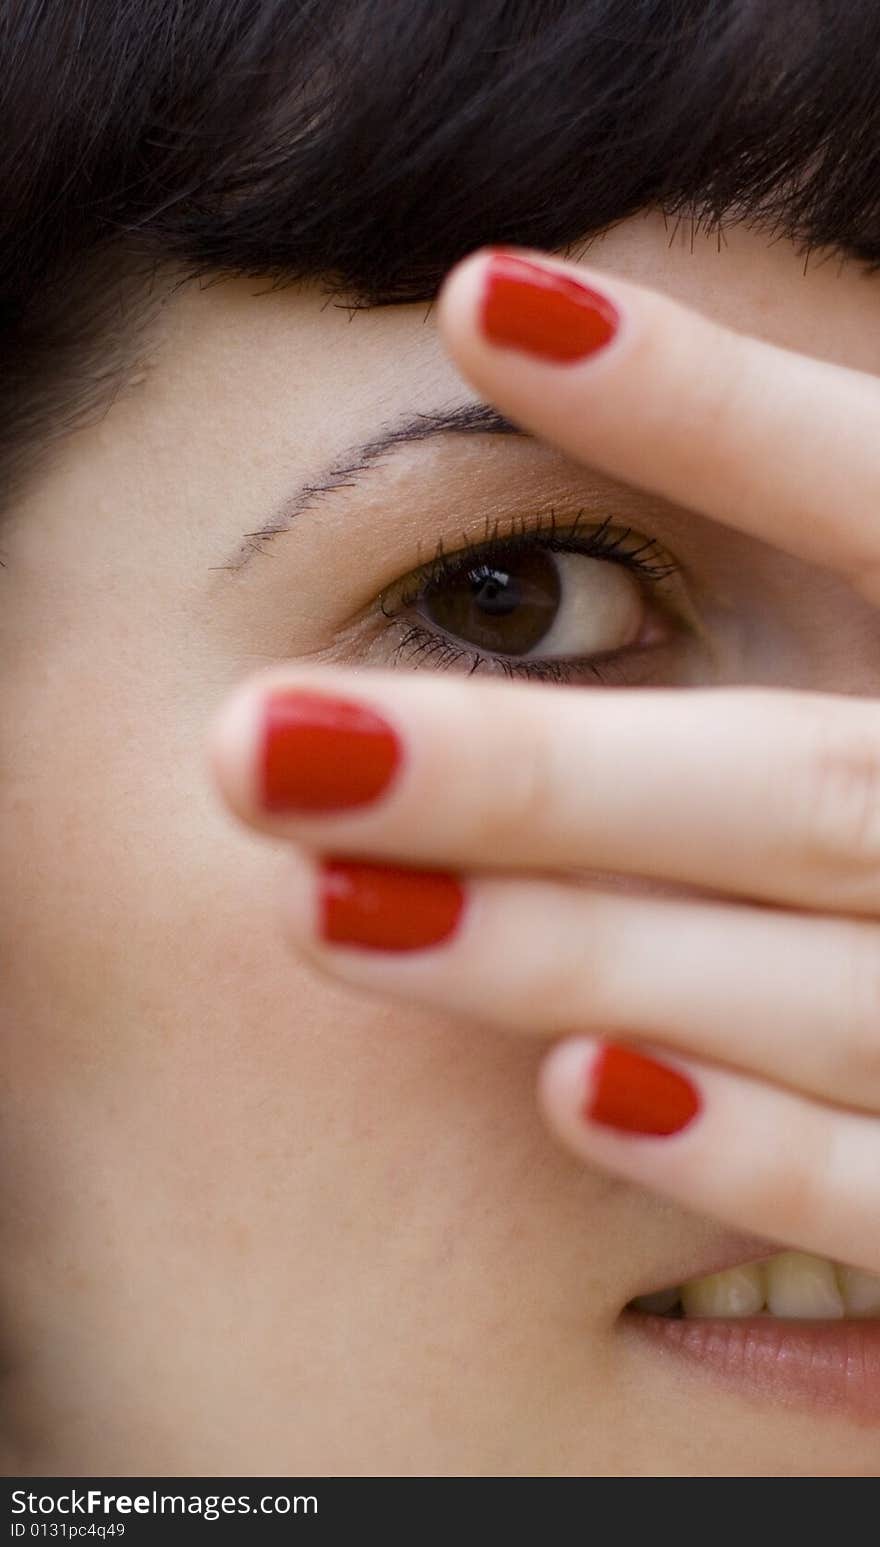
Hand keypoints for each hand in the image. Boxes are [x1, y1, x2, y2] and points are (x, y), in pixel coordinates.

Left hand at [206, 246, 879, 1273]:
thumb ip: (816, 519)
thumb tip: (544, 344)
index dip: (713, 405)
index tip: (477, 301)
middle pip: (805, 786)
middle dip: (539, 774)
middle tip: (266, 748)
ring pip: (815, 986)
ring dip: (574, 948)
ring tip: (327, 909)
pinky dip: (746, 1147)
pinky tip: (565, 1094)